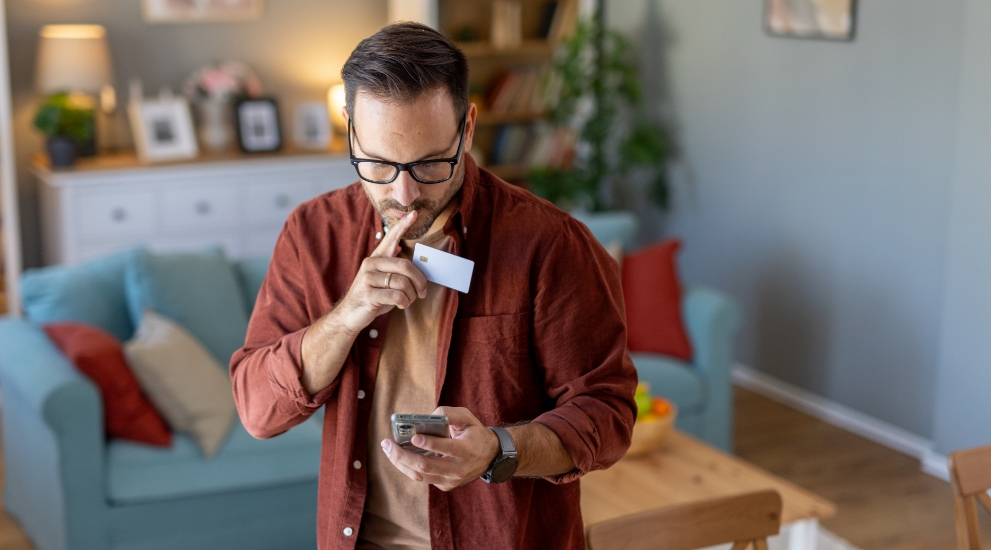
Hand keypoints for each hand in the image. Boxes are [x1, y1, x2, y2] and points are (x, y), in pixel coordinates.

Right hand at [332, 210, 428, 333]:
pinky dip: (404, 302)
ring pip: (403, 283)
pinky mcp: (369, 295)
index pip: (391, 238)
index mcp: (376, 258)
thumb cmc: (373, 295)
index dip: (403, 226)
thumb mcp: (383, 279)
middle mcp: (371, 264)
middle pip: (405, 265)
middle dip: (420, 280)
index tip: (414, 214)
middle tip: (423, 291)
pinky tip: (400, 305)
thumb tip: (406, 253)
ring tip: (408, 301)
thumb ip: (394, 268)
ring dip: (411, 295)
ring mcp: (368, 279)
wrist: (350, 314)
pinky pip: (397, 296)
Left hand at [380, 406, 500, 491]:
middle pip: (426, 466)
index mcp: (467, 450)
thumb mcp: (468, 418)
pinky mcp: (446, 486)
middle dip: (403, 455)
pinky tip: (400, 456)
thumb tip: (428, 416)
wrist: (490, 456)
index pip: (446, 448)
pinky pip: (423, 478)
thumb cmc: (475, 433)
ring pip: (420, 476)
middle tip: (387, 444)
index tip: (414, 437)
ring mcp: (451, 480)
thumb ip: (449, 413)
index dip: (429, 444)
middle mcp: (459, 469)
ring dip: (400, 463)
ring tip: (388, 450)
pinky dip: (409, 467)